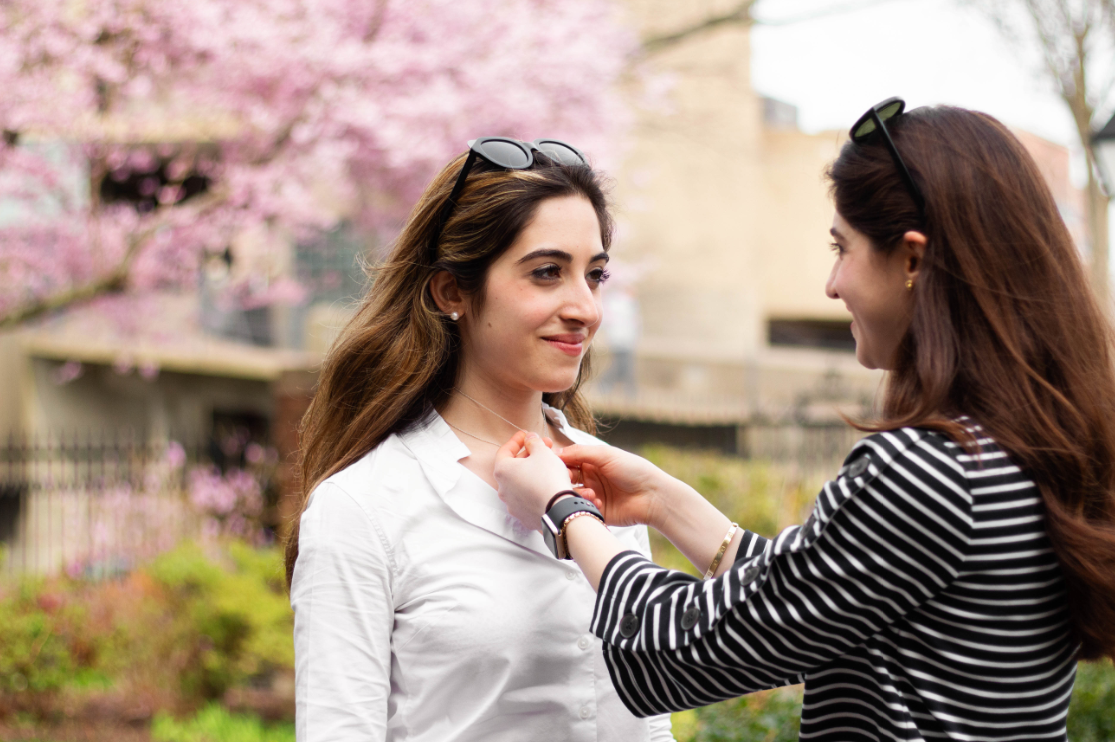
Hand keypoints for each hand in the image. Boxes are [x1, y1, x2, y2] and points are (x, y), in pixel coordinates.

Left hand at [494, 431, 582, 530]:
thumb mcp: (542, 452)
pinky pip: (528, 497)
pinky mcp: (524, 516)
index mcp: (502, 471)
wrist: (559, 510)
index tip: (526, 434)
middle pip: (514, 467)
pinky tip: (549, 483)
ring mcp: (512, 504)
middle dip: (529, 455)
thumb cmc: (548, 478)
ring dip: (533, 472)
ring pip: (522, 483)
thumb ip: (533, 442)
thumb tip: (529, 438)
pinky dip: (536, 488)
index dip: (516, 440)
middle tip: (544, 447)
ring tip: (550, 465)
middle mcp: (503, 489)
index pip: (505, 450)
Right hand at [557, 445, 678, 528]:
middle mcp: (589, 478)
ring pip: (570, 495)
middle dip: (563, 479)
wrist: (653, 496)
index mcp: (591, 462)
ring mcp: (592, 496)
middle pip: (565, 478)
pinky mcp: (596, 512)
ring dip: (576, 494)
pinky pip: (581, 509)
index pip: (566, 460)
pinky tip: (599, 503)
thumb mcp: (606, 454)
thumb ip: (580, 452)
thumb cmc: (634, 470)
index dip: (557, 462)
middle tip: (567, 480)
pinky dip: (586, 506)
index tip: (551, 464)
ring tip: (591, 494)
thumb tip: (556, 451)